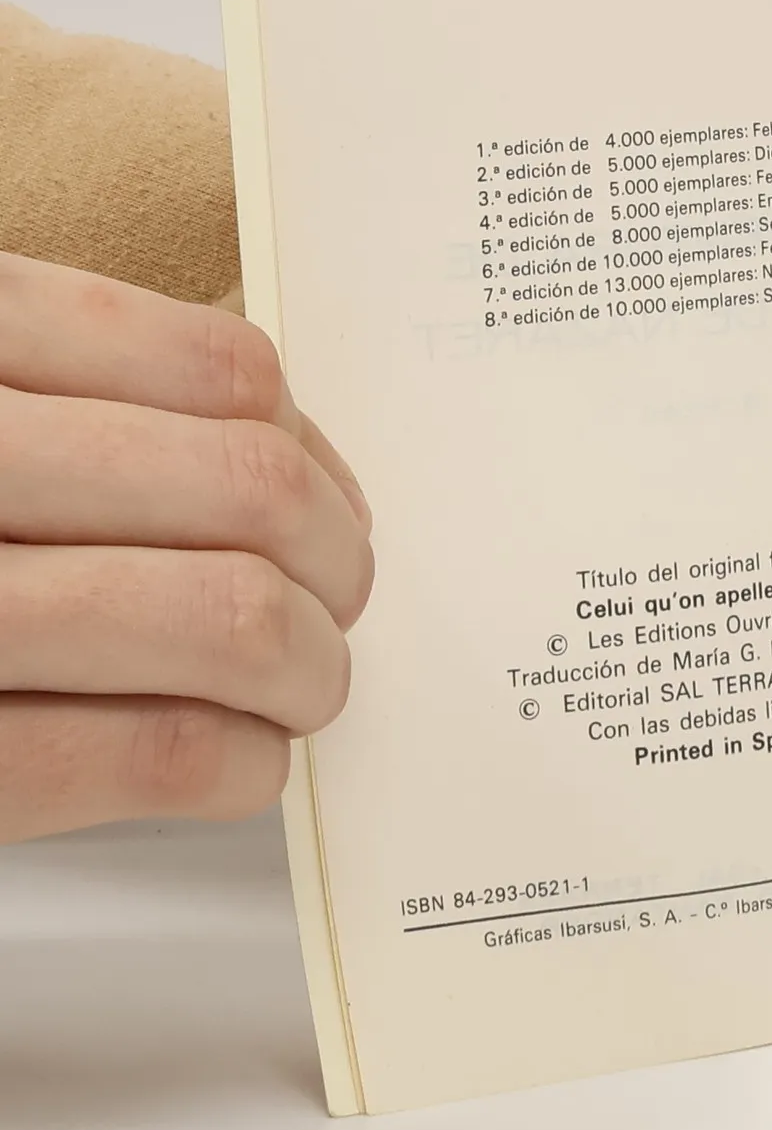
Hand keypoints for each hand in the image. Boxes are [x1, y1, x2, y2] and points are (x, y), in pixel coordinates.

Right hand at [0, 253, 372, 841]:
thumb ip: (71, 399)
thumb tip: (289, 462)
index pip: (216, 371)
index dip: (312, 449)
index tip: (334, 499)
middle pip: (242, 489)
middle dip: (333, 560)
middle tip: (341, 598)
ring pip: (219, 614)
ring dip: (307, 663)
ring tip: (307, 683)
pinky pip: (142, 751)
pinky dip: (235, 758)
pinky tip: (238, 757)